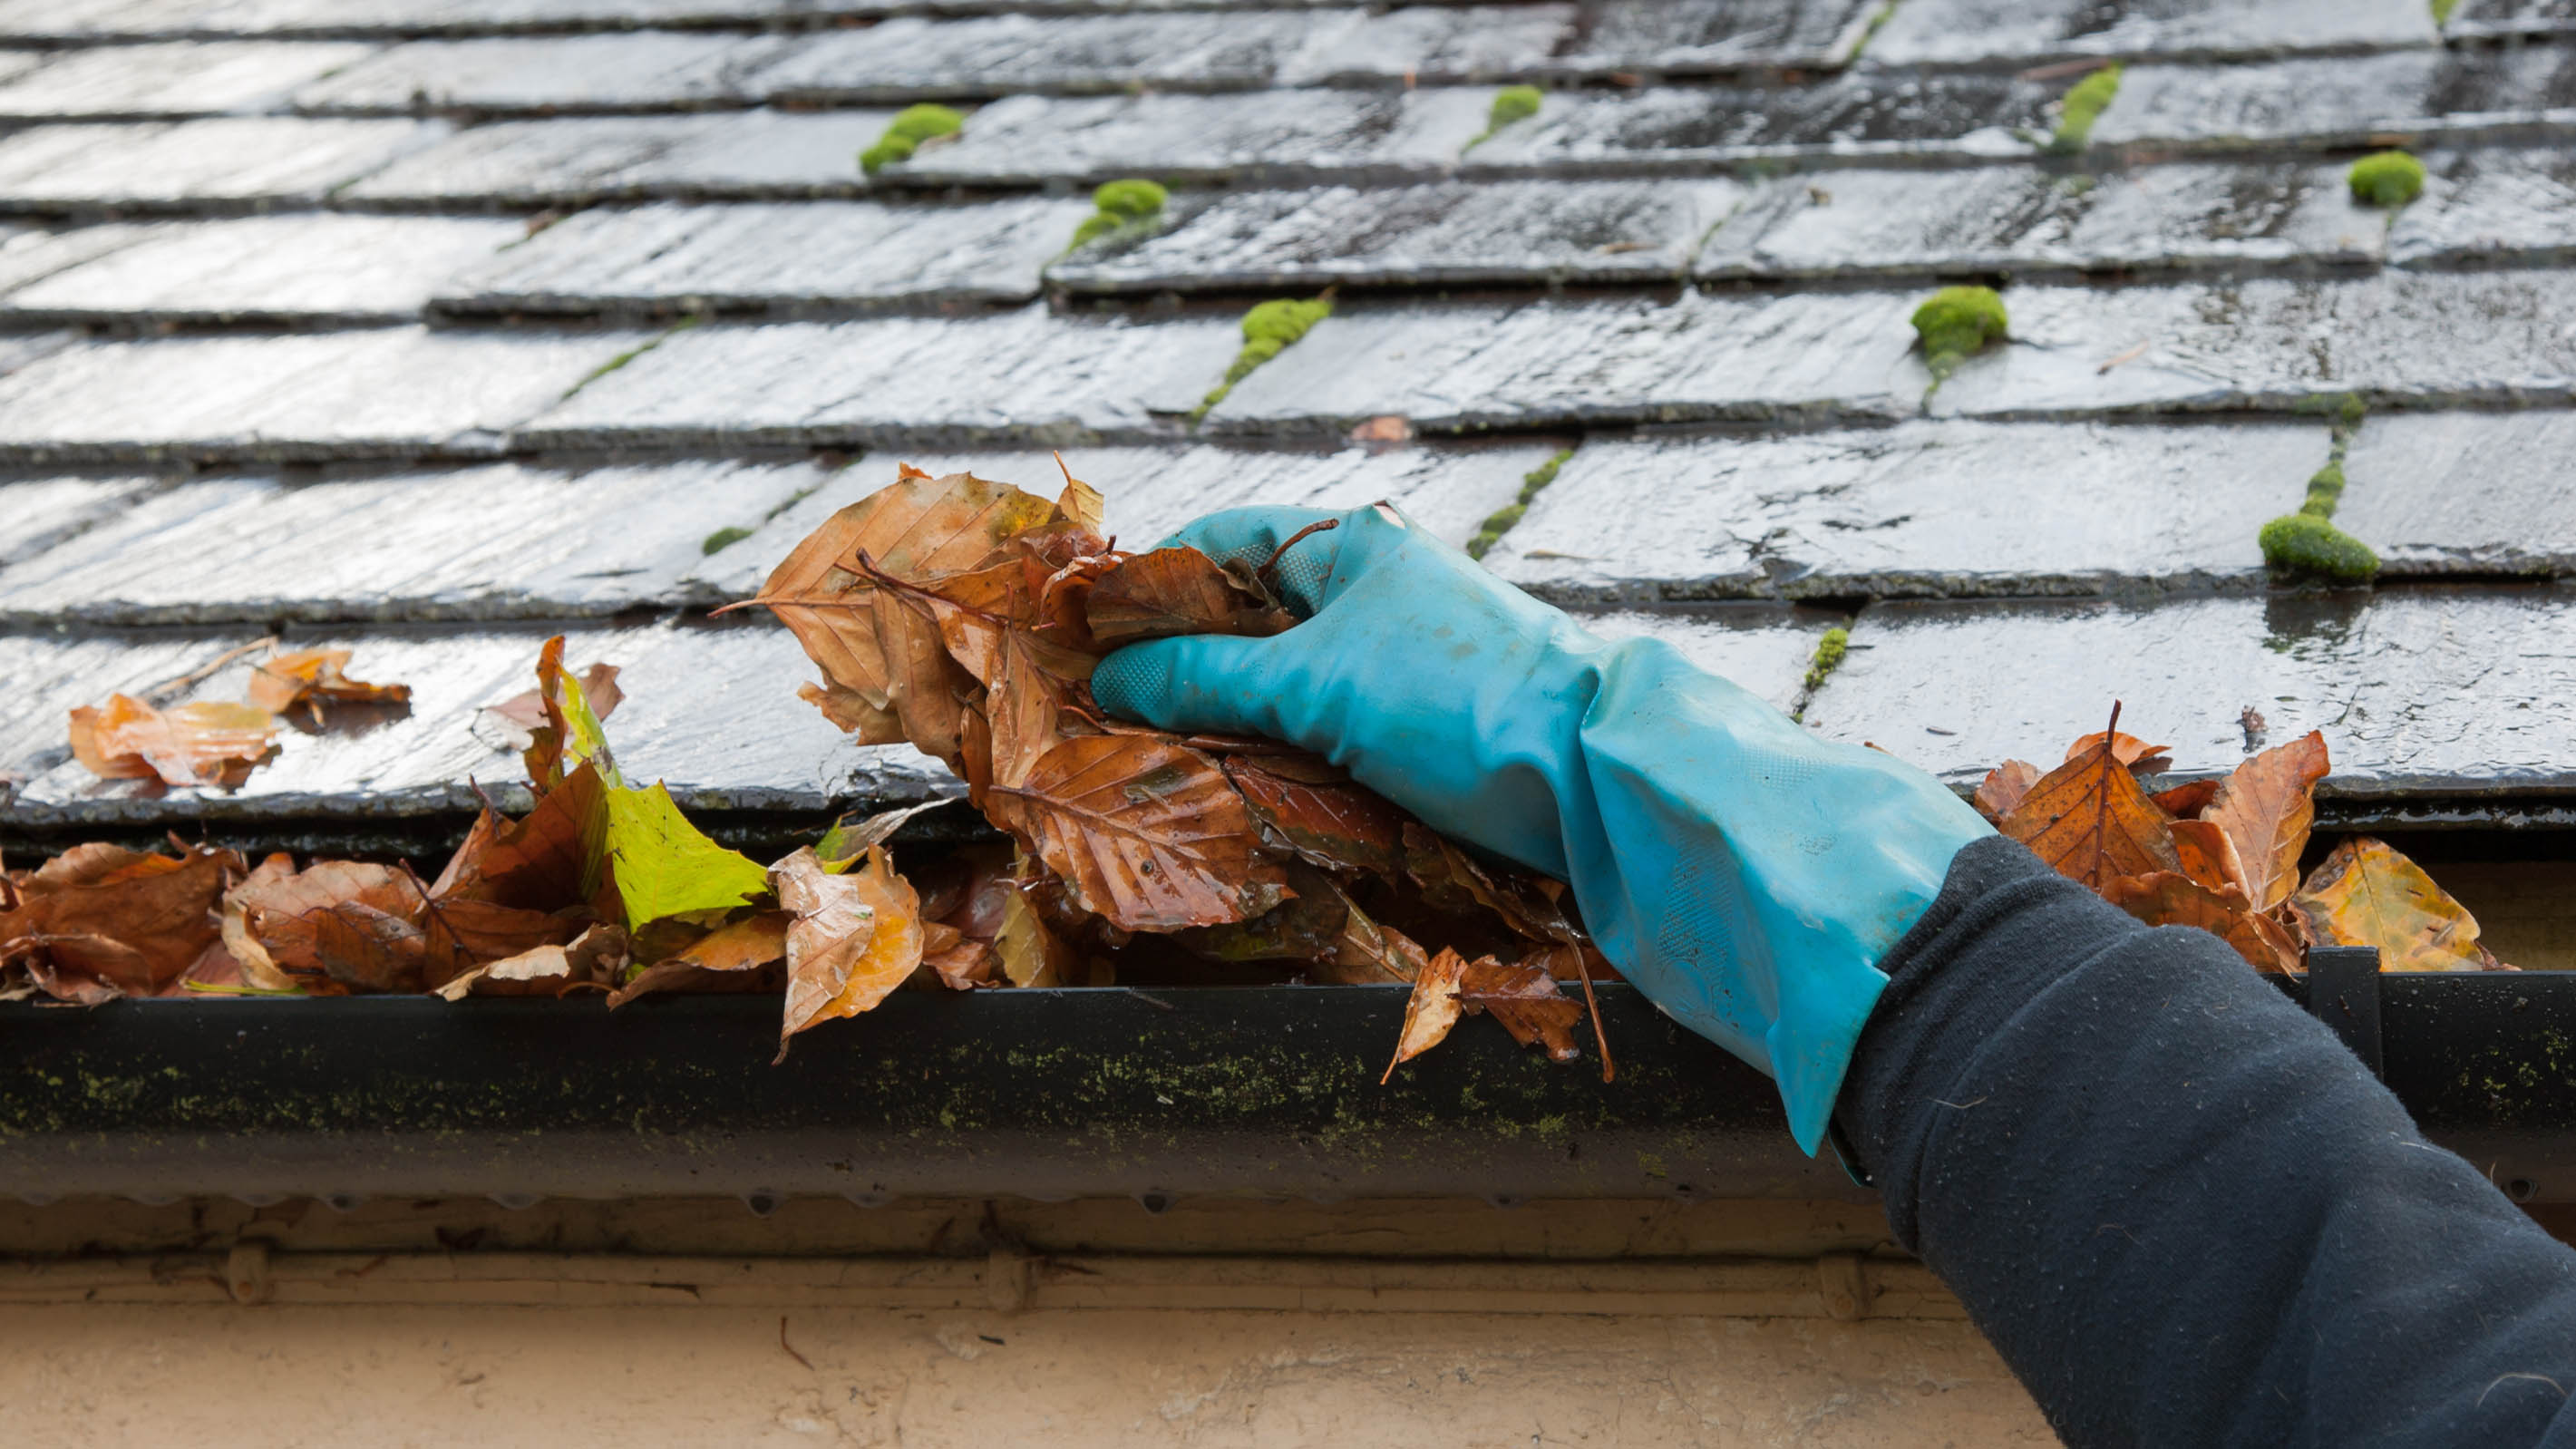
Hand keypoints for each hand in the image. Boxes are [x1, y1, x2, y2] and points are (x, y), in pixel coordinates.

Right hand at [1092, 503, 1990, 1153]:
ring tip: (1150, 763)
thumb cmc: (1459, 701)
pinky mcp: (1418, 731)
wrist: (1600, 779)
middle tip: (1097, 717)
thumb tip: (1105, 680)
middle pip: (1243, 617)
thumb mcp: (1314, 685)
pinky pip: (1320, 734)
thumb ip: (1202, 679)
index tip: (1076, 639)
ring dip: (1221, 722)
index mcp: (1352, 545)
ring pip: (1278, 684)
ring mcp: (1397, 663)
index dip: (1144, 586)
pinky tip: (1234, 794)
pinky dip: (1275, 758)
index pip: (1219, 543)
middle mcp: (1374, 591)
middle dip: (1173, 664)